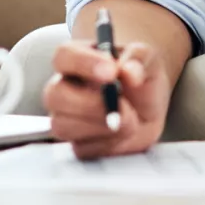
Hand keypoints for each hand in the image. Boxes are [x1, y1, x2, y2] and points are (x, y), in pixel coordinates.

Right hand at [43, 38, 171, 159]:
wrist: (149, 111)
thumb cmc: (141, 79)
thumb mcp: (148, 59)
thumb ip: (139, 58)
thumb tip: (129, 71)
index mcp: (76, 58)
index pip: (64, 56)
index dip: (83, 63)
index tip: (111, 72)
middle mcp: (64, 87)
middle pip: (55, 95)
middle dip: (89, 103)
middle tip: (120, 103)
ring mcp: (66, 118)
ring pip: (64, 125)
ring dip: (101, 125)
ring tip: (130, 118)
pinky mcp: (77, 144)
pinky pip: (82, 148)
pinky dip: (108, 143)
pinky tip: (124, 133)